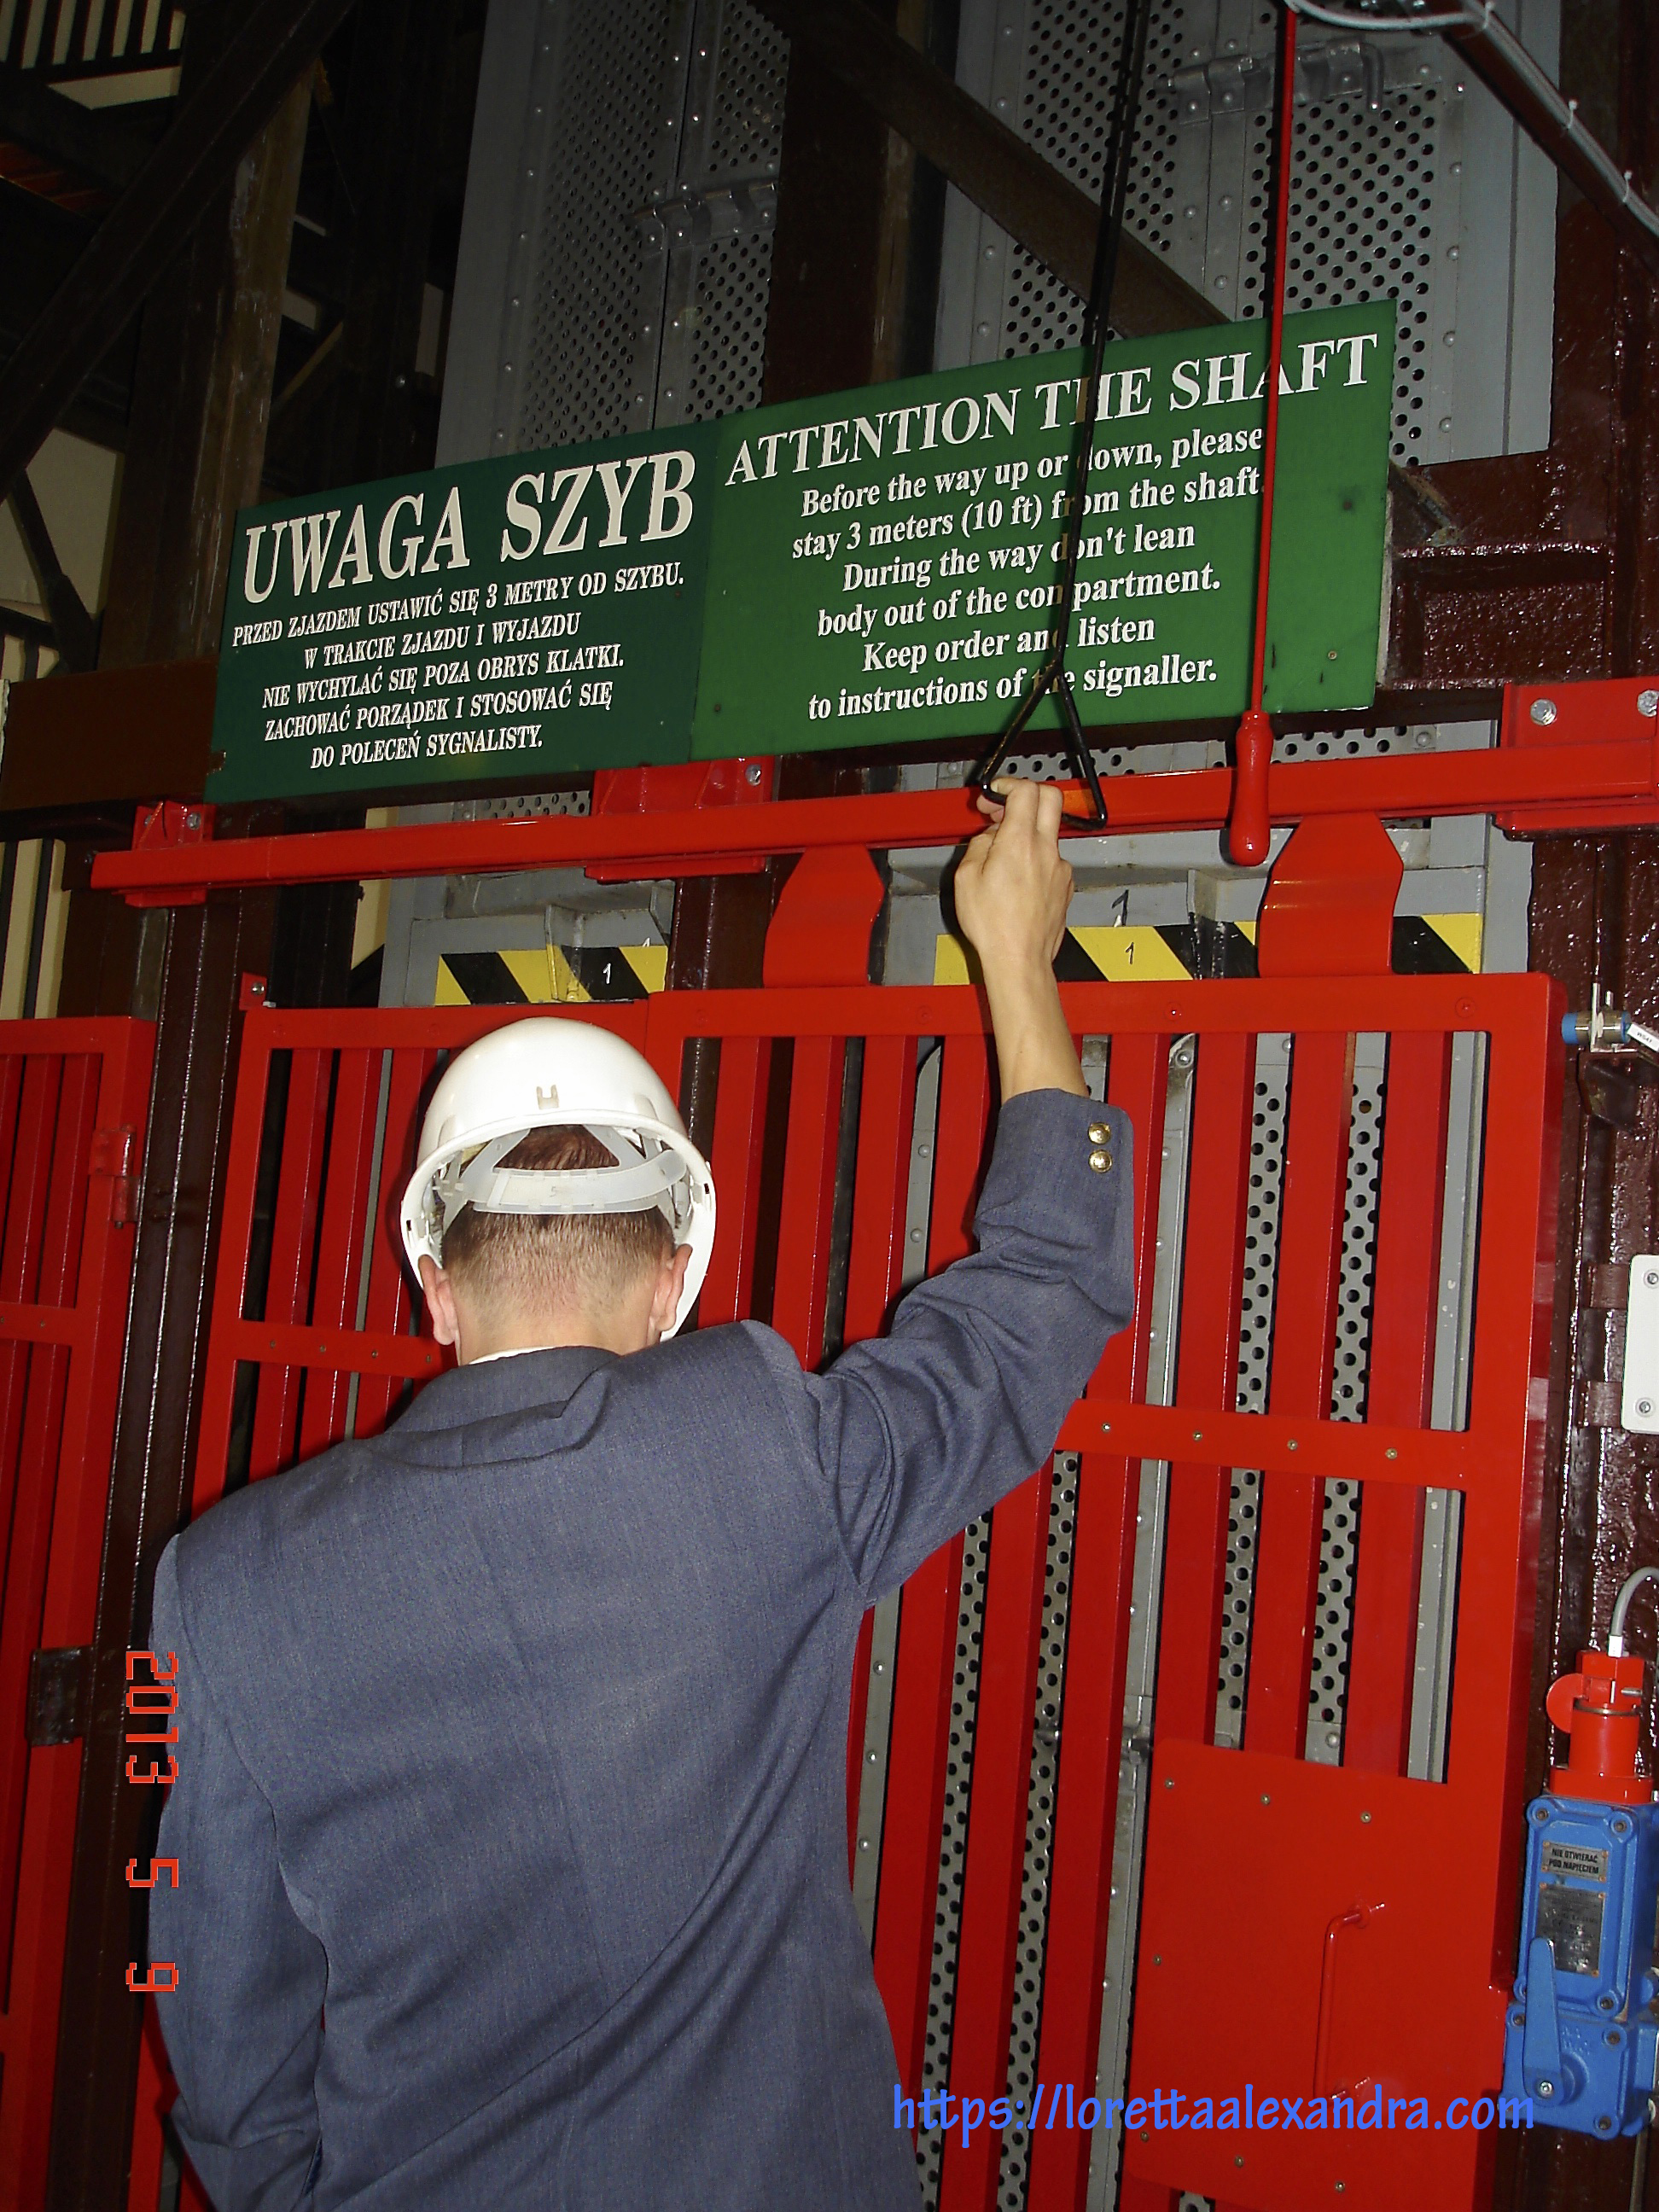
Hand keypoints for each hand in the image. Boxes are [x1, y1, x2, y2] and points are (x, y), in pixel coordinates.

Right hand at [951, 778, 1085, 1100]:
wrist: (1019, 959)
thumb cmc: (992, 925)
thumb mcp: (966, 878)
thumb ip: (979, 845)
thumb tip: (991, 836)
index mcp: (1020, 842)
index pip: (1025, 790)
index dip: (1008, 784)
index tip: (994, 794)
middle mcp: (1046, 849)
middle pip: (1050, 798)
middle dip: (1026, 795)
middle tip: (1003, 811)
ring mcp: (1060, 868)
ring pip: (1048, 833)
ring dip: (1027, 833)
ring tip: (1002, 859)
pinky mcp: (1065, 885)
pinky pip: (1050, 860)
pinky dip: (1035, 859)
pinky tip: (1016, 882)